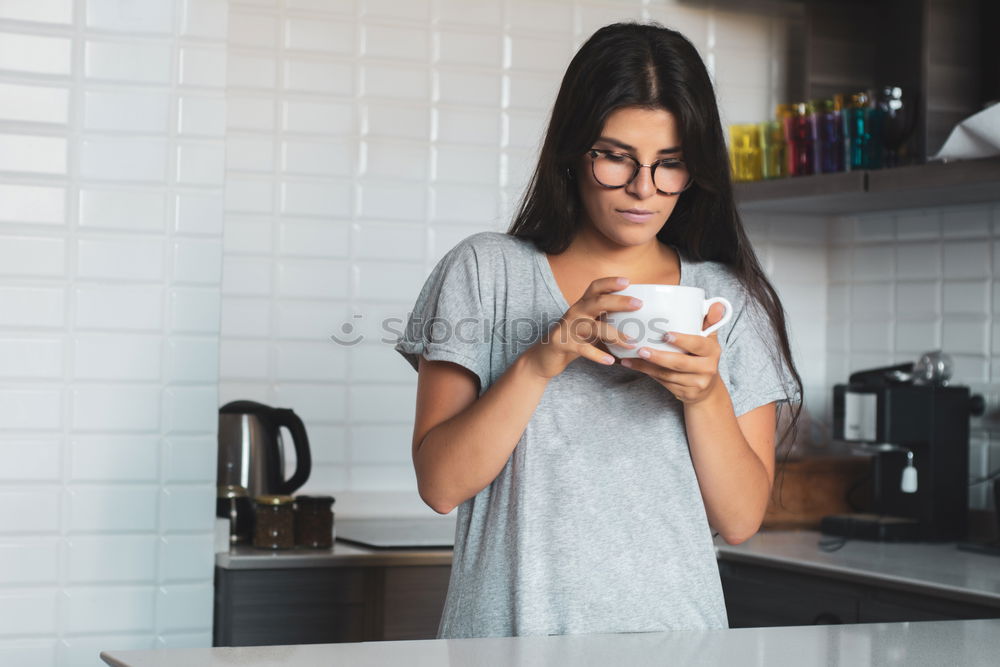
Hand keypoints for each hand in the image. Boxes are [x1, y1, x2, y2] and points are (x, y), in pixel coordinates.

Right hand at [522, 277, 640, 379]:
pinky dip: (598, 355)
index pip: (595, 288)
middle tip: (638, 304)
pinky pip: (583, 349)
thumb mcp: (588, 326)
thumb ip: (605, 321)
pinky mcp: (562, 343)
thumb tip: (636, 322)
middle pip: (597, 302)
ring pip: (593, 327)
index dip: (610, 282)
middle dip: (619, 302)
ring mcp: (567, 328)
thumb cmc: (573, 339)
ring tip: (631, 342)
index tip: (628, 281)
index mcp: (582, 305)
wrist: (545, 357)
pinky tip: (610, 361)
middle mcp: (575, 312)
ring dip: (614, 334)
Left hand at [619, 302, 726, 404]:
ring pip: (668, 375)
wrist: (707, 389)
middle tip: (641, 349)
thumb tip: (718, 304)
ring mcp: (696, 383)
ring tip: (630, 358)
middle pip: (680, 363)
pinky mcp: (685, 393)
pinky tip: (634, 365)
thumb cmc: (703, 356)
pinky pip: (663, 382)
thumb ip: (710, 320)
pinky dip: (648, 373)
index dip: (682, 340)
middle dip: (659, 357)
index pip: (697, 344)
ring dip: (647, 367)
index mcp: (712, 351)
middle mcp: (707, 368)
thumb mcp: (709, 339)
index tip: (666, 335)